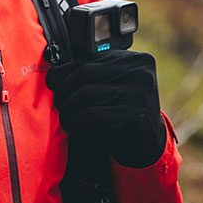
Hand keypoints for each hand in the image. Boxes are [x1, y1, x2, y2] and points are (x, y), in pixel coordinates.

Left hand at [46, 49, 165, 167]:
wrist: (150, 144)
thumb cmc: (126, 112)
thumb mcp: (114, 87)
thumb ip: (96, 74)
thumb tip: (55, 72)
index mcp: (135, 59)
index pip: (92, 58)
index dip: (66, 70)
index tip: (52, 81)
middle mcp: (140, 71)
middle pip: (86, 72)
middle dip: (65, 89)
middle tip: (58, 103)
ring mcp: (140, 92)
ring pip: (87, 92)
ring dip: (69, 108)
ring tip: (65, 117)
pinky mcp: (136, 114)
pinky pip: (94, 114)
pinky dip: (78, 121)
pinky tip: (75, 126)